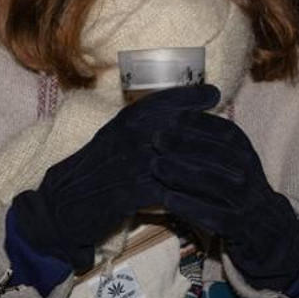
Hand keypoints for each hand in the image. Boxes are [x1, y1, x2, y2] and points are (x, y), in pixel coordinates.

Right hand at [11, 84, 217, 270]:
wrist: (63, 205)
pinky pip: (169, 191)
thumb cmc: (91, 173)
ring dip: (207, 166)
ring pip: (179, 160)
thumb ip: (138, 130)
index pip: (161, 101)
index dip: (189, 96)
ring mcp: (129, 164)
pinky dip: (190, 195)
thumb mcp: (112, 142)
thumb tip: (170, 120)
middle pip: (177, 128)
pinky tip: (210, 198)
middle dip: (208, 129)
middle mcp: (128, 138)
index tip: (214, 93)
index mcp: (122, 122)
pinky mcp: (130, 193)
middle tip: (235, 133)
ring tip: (234, 170)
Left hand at [148, 110, 298, 287]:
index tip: (171, 116)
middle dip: (184, 143)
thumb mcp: (234, 161)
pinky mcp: (238, 226)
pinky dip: (189, 205)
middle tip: (156, 138)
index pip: (224, 132)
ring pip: (211, 182)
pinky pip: (212, 214)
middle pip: (215, 154)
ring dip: (181, 172)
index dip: (198, 123)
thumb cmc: (239, 190)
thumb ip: (213, 141)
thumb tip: (179, 115)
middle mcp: (247, 173)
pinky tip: (167, 199)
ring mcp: (244, 199)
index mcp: (245, 154)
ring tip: (155, 165)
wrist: (269, 230)